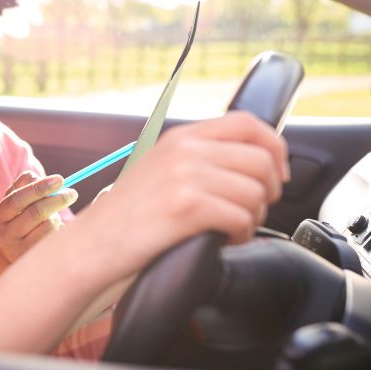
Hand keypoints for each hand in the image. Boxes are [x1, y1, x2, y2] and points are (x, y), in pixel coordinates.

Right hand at [0, 171, 77, 263]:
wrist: (12, 257)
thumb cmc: (18, 223)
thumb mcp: (15, 206)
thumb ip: (23, 187)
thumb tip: (35, 176)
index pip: (17, 199)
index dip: (39, 187)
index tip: (60, 179)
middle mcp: (4, 236)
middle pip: (35, 212)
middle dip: (57, 199)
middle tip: (72, 193)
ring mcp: (18, 252)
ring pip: (48, 225)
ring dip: (57, 216)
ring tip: (55, 217)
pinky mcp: (35, 260)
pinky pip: (55, 238)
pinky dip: (59, 229)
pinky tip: (56, 230)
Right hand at [84, 111, 288, 274]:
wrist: (93, 246)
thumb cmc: (128, 218)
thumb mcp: (160, 170)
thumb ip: (198, 158)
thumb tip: (252, 162)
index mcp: (180, 137)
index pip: (247, 123)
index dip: (274, 147)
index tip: (276, 173)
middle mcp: (183, 150)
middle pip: (260, 160)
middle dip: (268, 192)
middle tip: (252, 211)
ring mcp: (184, 175)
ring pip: (255, 192)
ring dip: (252, 218)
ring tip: (230, 229)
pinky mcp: (186, 206)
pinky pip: (242, 218)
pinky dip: (240, 235)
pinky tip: (222, 240)